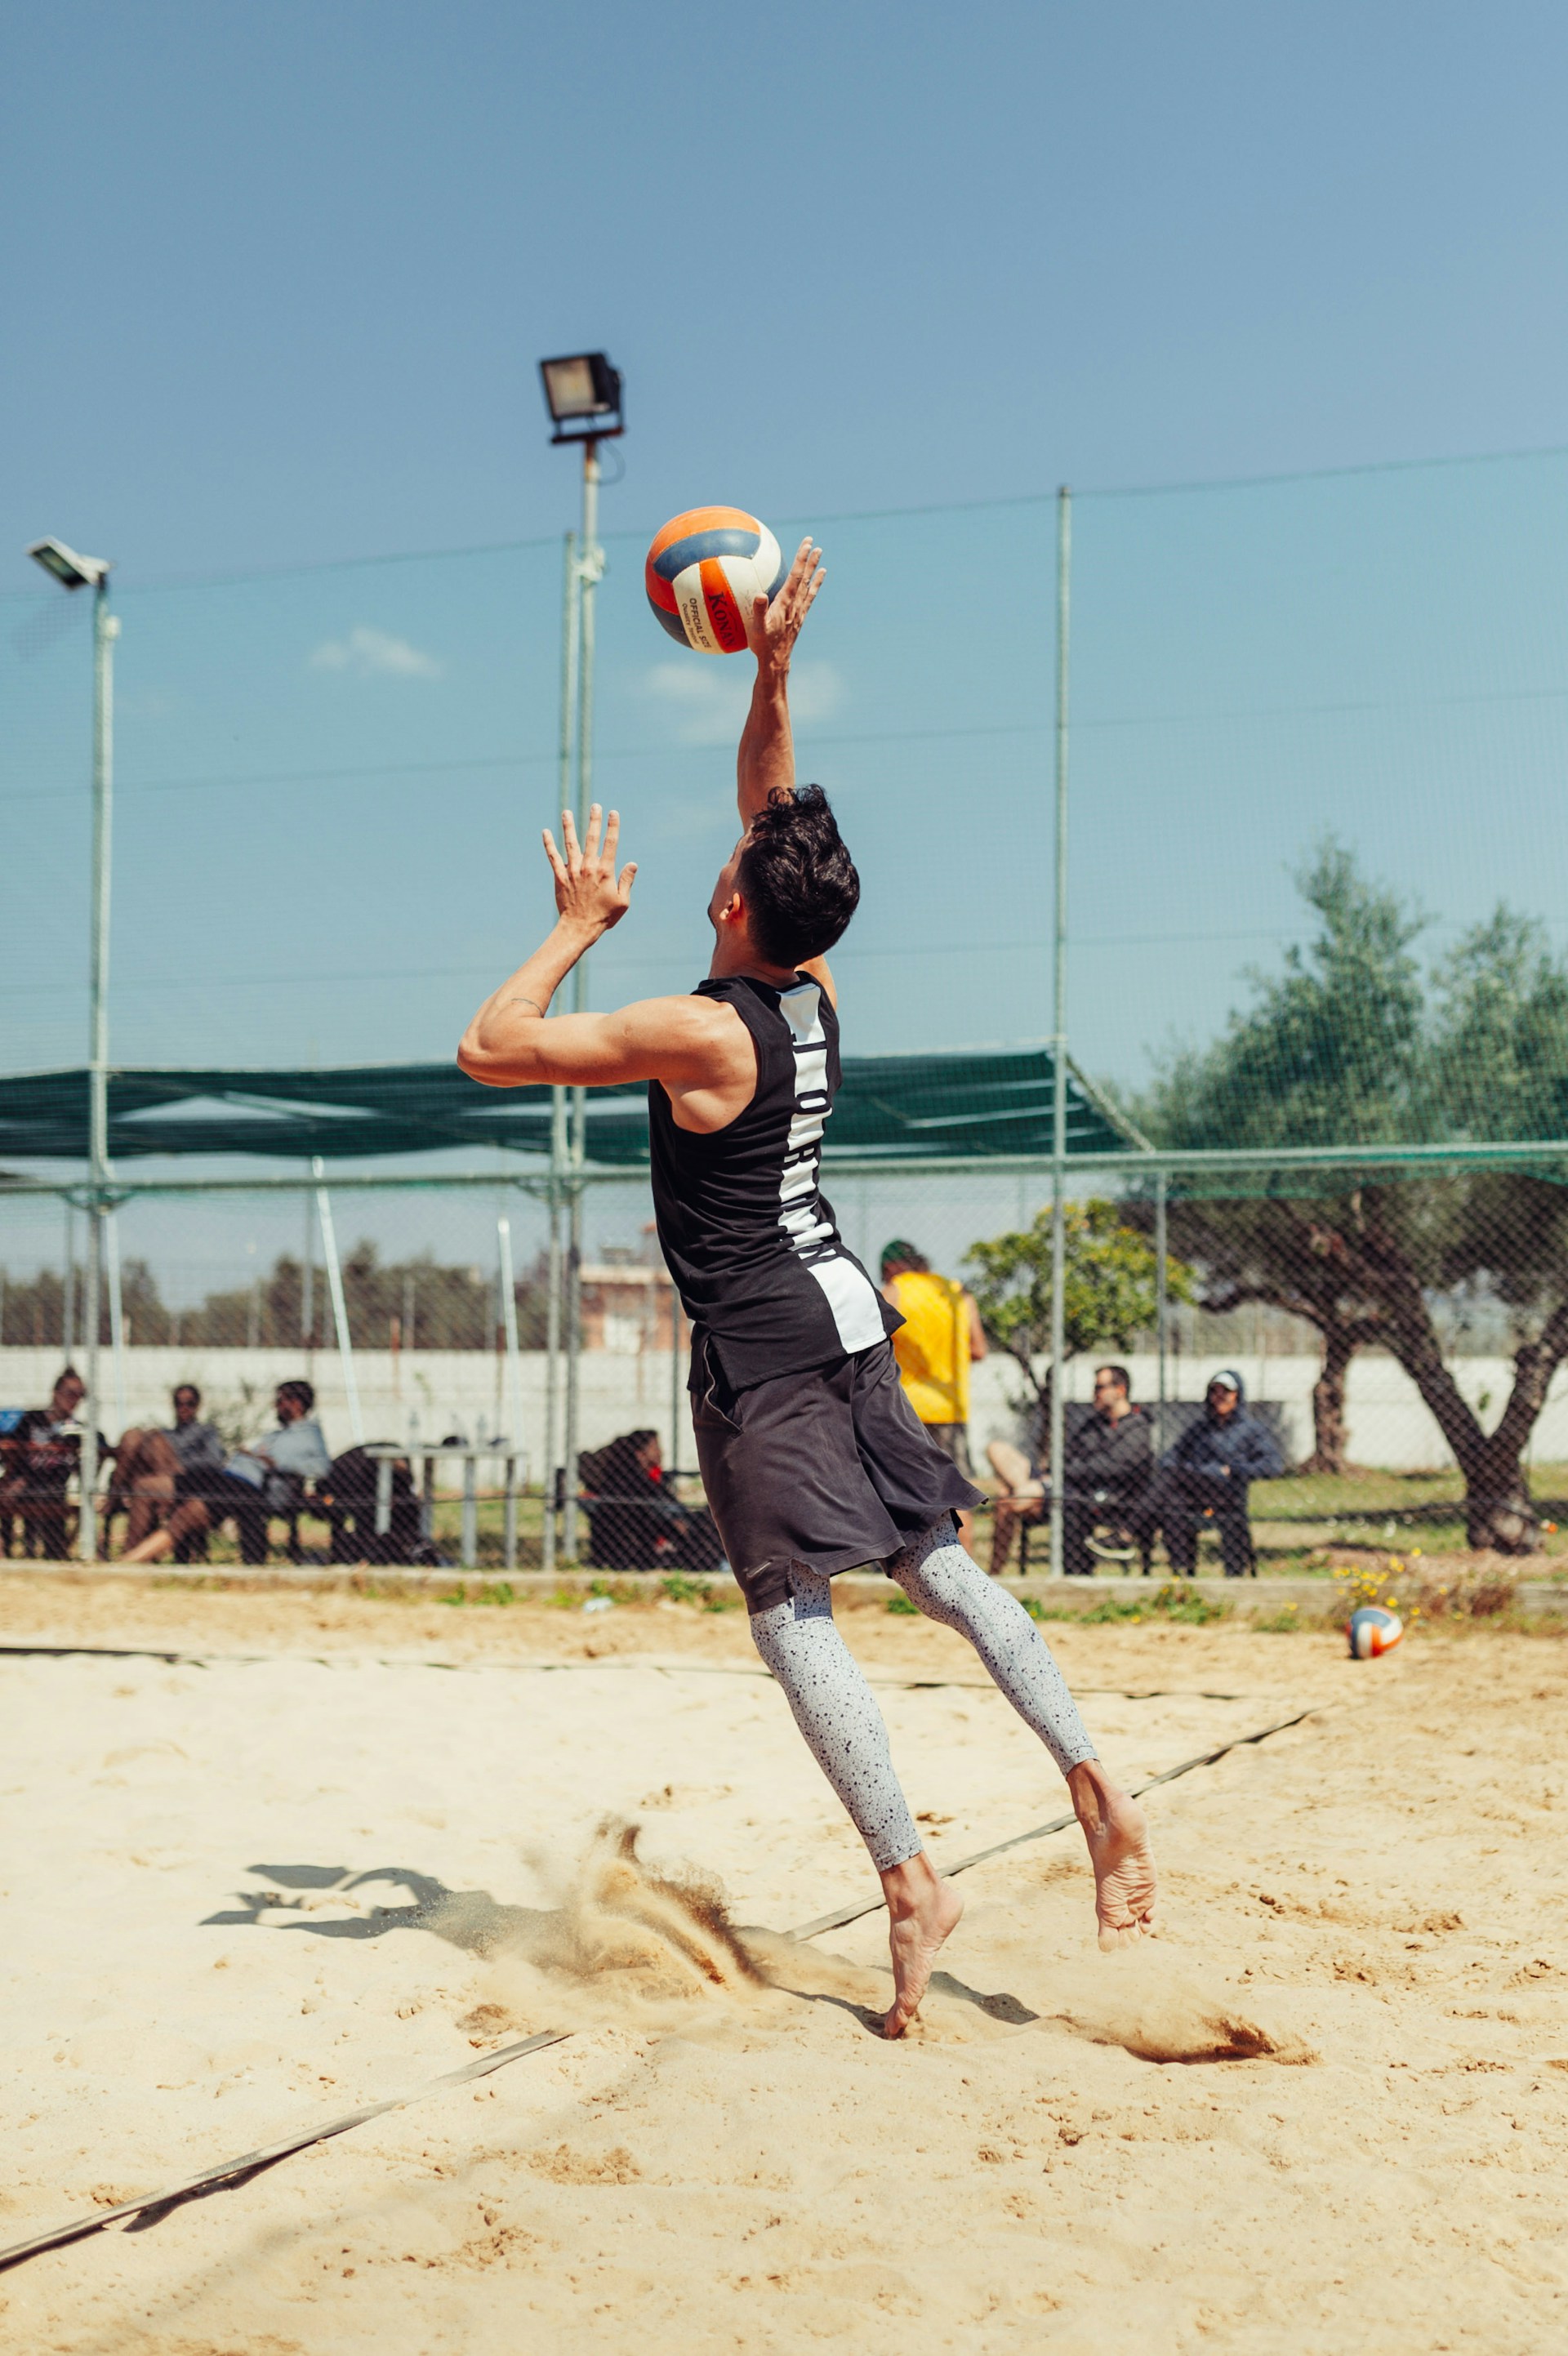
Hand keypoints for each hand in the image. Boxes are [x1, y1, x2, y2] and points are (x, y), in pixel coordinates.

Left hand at [542, 804, 636, 937]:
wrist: (579, 928)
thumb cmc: (604, 916)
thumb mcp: (623, 902)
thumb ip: (627, 881)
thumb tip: (633, 864)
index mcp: (605, 871)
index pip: (611, 843)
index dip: (613, 826)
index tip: (613, 812)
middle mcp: (588, 867)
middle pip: (591, 838)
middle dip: (594, 820)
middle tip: (595, 805)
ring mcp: (572, 871)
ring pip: (570, 844)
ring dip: (568, 826)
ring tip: (566, 812)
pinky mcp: (560, 877)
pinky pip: (553, 857)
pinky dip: (549, 844)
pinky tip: (545, 832)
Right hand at [746, 537, 824, 668]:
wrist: (776, 663)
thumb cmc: (764, 646)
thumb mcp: (757, 629)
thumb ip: (759, 611)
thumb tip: (760, 595)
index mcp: (786, 603)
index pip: (796, 576)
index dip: (801, 559)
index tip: (807, 544)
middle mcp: (795, 605)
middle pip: (805, 579)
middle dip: (810, 561)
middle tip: (816, 546)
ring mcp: (798, 612)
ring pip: (808, 588)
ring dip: (813, 573)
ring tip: (820, 560)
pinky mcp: (798, 619)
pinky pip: (808, 600)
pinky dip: (813, 588)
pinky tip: (815, 582)